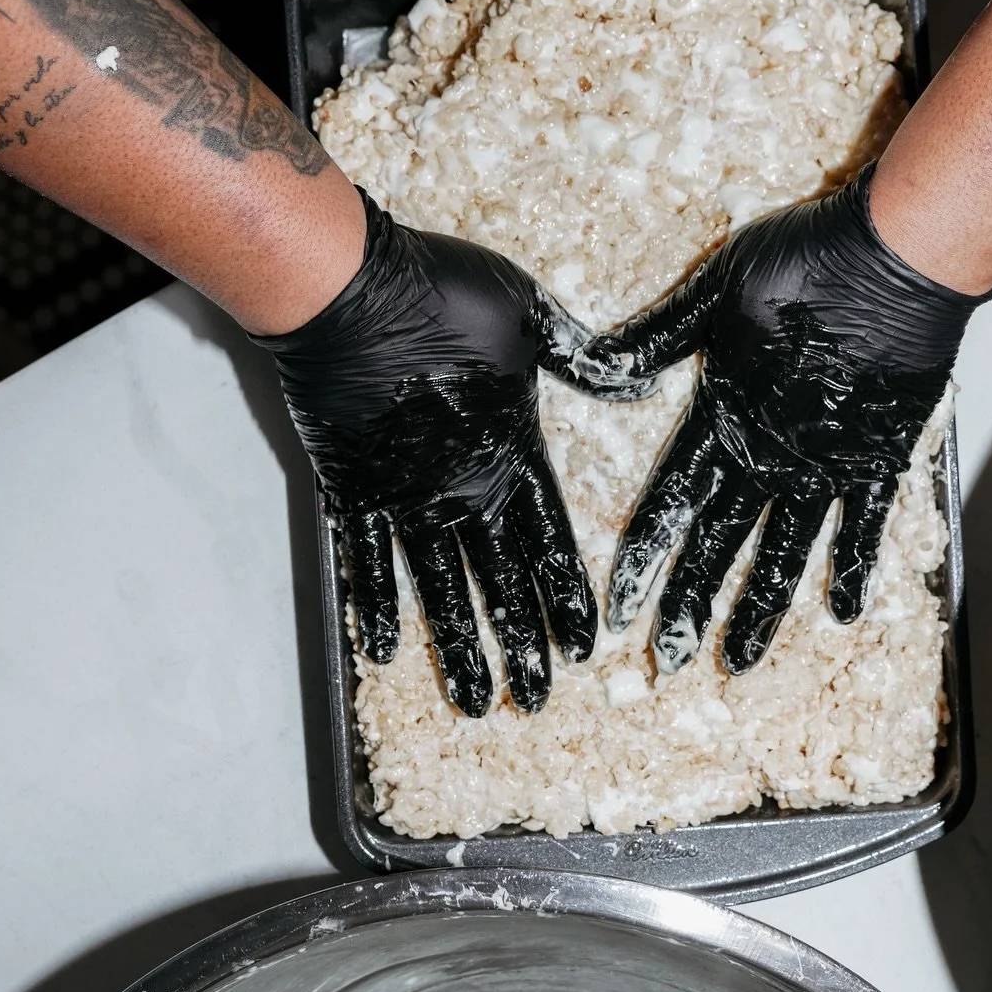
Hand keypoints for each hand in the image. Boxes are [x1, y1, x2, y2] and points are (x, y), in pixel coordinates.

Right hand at [254, 193, 597, 715]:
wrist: (347, 290)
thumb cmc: (441, 292)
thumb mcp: (530, 314)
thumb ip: (584, 359)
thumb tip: (644, 386)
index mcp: (512, 450)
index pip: (551, 542)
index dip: (567, 596)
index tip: (583, 646)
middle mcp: (461, 488)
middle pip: (498, 583)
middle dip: (520, 644)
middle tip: (535, 699)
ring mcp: (403, 495)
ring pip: (436, 590)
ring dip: (456, 647)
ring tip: (473, 701)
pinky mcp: (350, 489)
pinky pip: (364, 563)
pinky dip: (372, 607)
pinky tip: (381, 651)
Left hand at [576, 168, 987, 673]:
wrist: (895, 262)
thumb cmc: (804, 262)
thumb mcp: (712, 291)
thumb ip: (656, 337)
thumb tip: (596, 366)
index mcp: (723, 417)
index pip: (670, 502)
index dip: (645, 557)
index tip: (624, 610)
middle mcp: (770, 455)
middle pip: (721, 544)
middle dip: (692, 603)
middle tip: (671, 657)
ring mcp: (827, 463)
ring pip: (786, 552)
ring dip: (762, 607)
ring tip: (741, 659)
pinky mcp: (880, 457)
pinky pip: (865, 528)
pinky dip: (854, 569)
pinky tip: (845, 611)